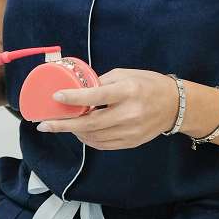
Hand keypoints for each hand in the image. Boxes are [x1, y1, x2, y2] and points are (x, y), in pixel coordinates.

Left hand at [36, 68, 178, 149]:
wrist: (175, 105)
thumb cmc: (148, 84)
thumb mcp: (125, 74)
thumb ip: (101, 82)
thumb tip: (77, 88)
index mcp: (128, 91)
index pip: (97, 96)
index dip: (74, 97)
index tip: (56, 97)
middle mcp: (129, 113)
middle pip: (90, 123)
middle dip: (63, 125)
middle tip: (44, 125)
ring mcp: (131, 131)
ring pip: (94, 137)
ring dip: (74, 133)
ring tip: (62, 126)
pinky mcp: (131, 142)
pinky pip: (103, 144)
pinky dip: (88, 139)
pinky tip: (80, 133)